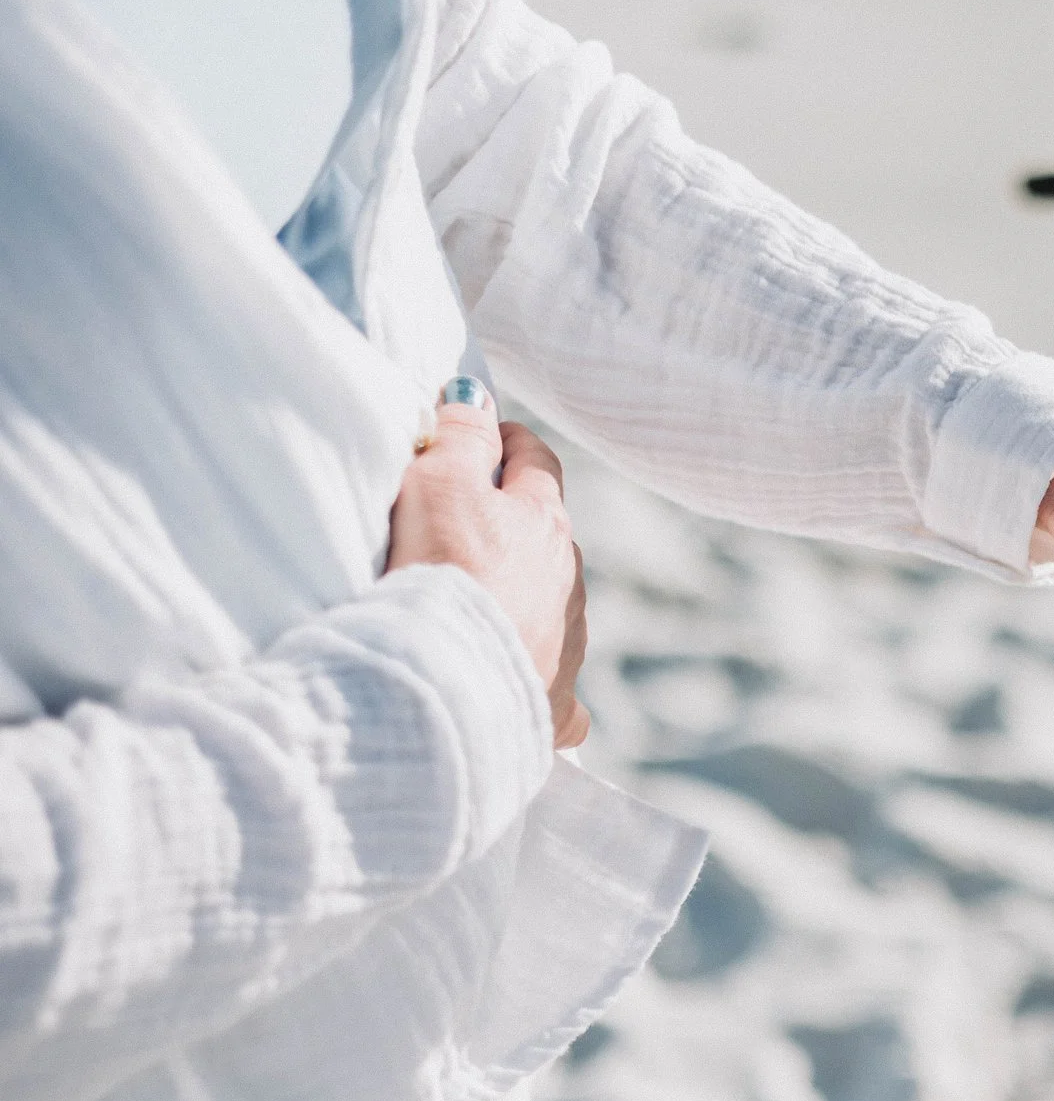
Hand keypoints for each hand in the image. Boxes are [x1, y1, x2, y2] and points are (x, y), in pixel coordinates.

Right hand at [387, 383, 591, 747]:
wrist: (452, 691)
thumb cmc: (442, 576)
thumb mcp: (438, 484)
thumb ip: (460, 437)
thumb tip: (475, 397)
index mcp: (544, 524)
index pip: (537, 463)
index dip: (509, 445)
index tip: (487, 438)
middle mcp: (568, 582)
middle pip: (547, 536)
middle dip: (515, 524)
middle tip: (468, 521)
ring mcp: (567, 645)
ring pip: (553, 604)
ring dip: (524, 595)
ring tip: (481, 601)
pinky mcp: (553, 703)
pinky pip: (557, 686)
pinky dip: (539, 675)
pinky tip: (519, 683)